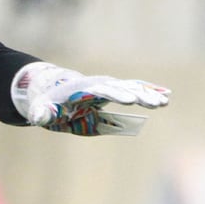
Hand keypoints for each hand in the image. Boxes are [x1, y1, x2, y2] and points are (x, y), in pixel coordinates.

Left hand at [12, 62, 169, 135]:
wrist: (52, 89)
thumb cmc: (48, 104)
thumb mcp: (41, 110)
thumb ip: (41, 114)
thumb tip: (38, 118)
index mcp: (82, 90)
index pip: (101, 91)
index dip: (115, 95)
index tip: (130, 100)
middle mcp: (98, 85)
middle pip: (121, 88)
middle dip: (137, 95)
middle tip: (154, 103)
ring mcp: (108, 87)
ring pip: (131, 88)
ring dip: (148, 94)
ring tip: (165, 101)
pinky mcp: (114, 91)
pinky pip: (134, 89)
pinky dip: (149, 91)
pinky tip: (166, 95)